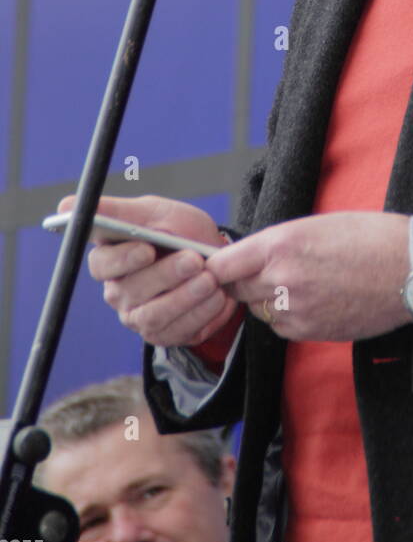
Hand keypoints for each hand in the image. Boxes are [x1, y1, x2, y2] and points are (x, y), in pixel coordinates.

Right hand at [64, 194, 239, 347]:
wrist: (217, 259)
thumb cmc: (179, 231)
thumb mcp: (156, 212)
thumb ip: (116, 210)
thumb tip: (65, 206)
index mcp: (111, 257)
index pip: (101, 264)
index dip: (123, 259)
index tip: (148, 248)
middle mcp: (119, 290)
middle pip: (131, 291)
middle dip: (166, 275)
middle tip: (195, 261)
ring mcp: (138, 316)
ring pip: (154, 315)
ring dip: (186, 297)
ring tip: (211, 280)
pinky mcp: (162, 334)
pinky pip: (177, 331)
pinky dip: (202, 313)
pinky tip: (218, 296)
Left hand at [206, 212, 412, 340]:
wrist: (408, 267)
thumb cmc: (368, 237)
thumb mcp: (315, 225)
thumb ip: (277, 244)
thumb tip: (250, 259)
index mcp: (279, 244)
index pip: (222, 265)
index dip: (218, 267)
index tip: (220, 267)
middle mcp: (280, 278)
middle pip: (237, 290)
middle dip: (244, 282)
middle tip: (263, 273)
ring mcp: (295, 309)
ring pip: (259, 310)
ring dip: (267, 300)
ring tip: (298, 283)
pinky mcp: (310, 331)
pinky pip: (281, 327)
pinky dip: (288, 317)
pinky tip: (312, 300)